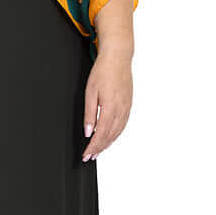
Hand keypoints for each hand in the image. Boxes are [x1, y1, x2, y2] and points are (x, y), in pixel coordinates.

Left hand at [82, 43, 132, 161]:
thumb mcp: (90, 92)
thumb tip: (88, 131)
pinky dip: (115, 135)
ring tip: (99, 151)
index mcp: (110, 108)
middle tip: (90, 156)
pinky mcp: (128, 105)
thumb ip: (89, 114)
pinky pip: (122, 125)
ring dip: (108, 143)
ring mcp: (126, 108)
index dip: (93, 147)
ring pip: (117, 132)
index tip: (87, 154)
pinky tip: (110, 137)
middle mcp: (121, 110)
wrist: (118, 58)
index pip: (101, 134)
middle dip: (99, 148)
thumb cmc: (103, 72)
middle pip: (110, 136)